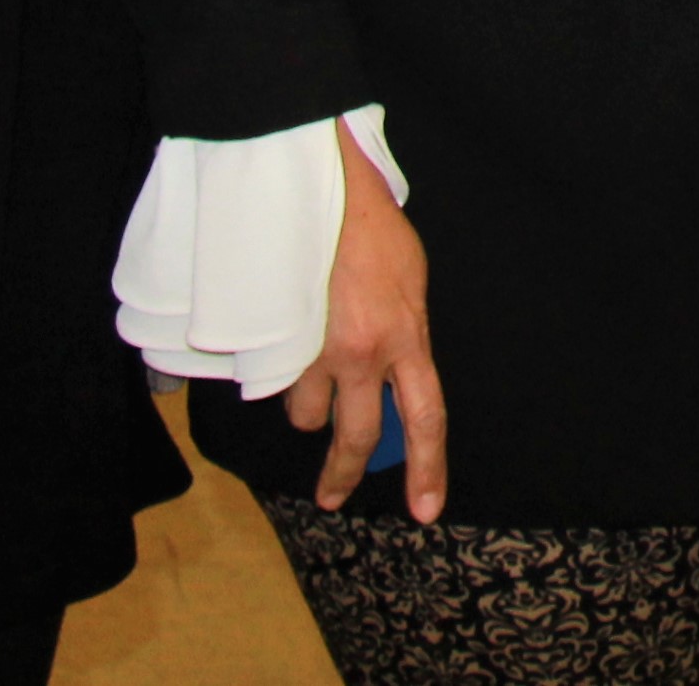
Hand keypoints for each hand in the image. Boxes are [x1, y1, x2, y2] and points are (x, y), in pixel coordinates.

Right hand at [283, 119, 448, 520]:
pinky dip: (276, 373)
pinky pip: (271, 380)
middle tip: (333, 496)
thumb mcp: (412, 283)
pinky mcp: (274, 338)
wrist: (323, 188)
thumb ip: (406, 335)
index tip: (426, 509)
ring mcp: (313, 349)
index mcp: (407, 336)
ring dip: (306, 404)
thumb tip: (395, 375)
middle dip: (344, 472)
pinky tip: (279, 345)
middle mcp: (361, 353)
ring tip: (310, 370)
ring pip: (304, 411)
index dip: (427, 468)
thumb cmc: (374, 230)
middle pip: (357, 435)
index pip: (426, 417)